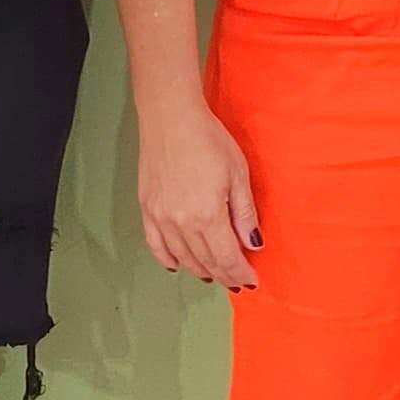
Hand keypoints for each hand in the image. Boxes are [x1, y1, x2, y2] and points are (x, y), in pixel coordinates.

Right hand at [136, 101, 259, 290]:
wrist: (171, 117)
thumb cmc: (208, 139)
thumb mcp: (238, 174)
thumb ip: (244, 214)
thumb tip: (252, 244)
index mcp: (207, 216)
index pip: (227, 258)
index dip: (240, 274)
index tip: (250, 281)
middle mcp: (181, 223)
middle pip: (206, 262)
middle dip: (224, 275)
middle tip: (237, 282)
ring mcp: (161, 217)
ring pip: (182, 258)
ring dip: (200, 270)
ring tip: (214, 275)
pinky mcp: (147, 208)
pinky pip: (155, 245)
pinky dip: (167, 259)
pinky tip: (177, 265)